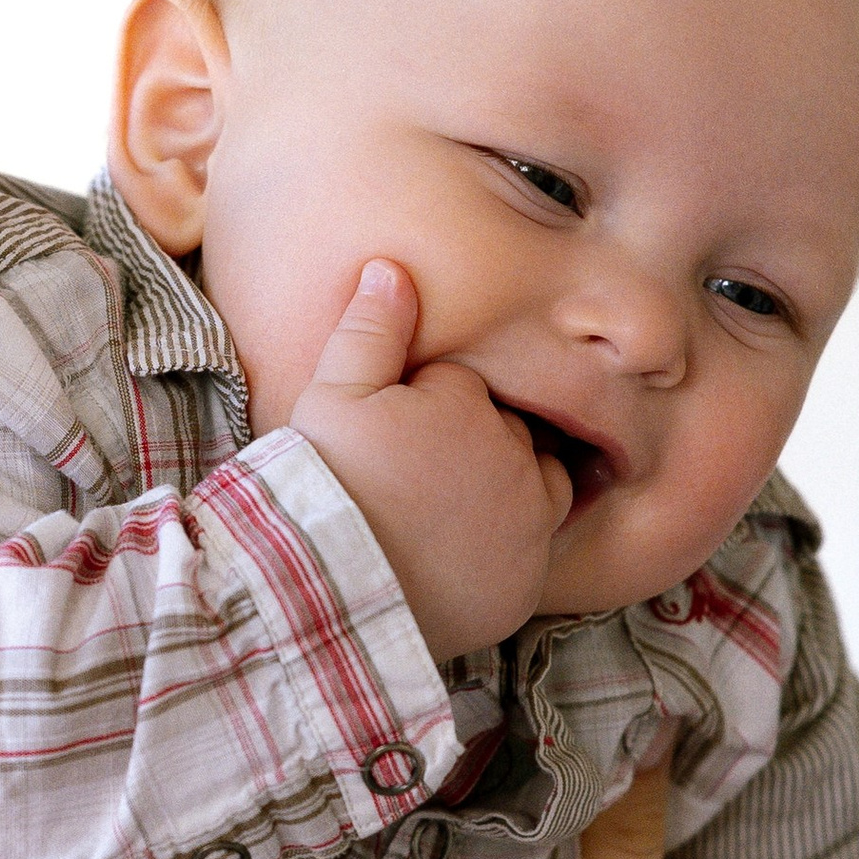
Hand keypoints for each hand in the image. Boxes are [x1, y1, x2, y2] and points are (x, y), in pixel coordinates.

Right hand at [289, 257, 571, 661]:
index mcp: (467, 401)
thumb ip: (369, 330)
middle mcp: (513, 455)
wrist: (331, 590)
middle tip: (412, 477)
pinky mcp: (528, 579)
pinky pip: (530, 548)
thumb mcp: (330, 396)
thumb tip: (391, 268)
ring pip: (533, 483)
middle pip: (504, 430)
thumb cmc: (325, 487)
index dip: (422, 408)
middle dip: (470, 442)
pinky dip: (506, 547)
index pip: (460, 387)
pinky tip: (460, 554)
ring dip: (504, 488)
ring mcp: (527, 521)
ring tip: (443, 511)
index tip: (389, 437)